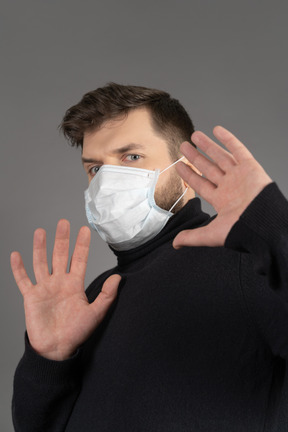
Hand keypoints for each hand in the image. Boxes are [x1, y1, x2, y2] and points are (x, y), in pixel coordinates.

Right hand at [11, 220, 120, 360]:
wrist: (57, 349)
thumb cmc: (77, 333)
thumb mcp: (96, 313)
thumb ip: (107, 295)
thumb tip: (118, 278)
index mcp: (75, 285)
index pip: (79, 259)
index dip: (82, 245)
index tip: (85, 229)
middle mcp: (59, 282)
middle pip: (60, 255)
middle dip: (62, 239)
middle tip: (63, 222)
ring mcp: (44, 288)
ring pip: (41, 262)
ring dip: (40, 247)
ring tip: (41, 231)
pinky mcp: (31, 297)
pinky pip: (23, 280)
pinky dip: (18, 268)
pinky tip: (16, 255)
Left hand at [173, 126, 272, 248]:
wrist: (263, 223)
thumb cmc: (241, 230)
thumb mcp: (211, 234)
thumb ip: (192, 236)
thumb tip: (175, 244)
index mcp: (221, 200)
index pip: (201, 184)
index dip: (189, 174)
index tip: (178, 165)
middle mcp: (229, 186)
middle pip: (208, 168)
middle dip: (195, 157)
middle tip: (183, 146)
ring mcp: (240, 176)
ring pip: (221, 157)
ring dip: (208, 146)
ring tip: (195, 135)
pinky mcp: (251, 167)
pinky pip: (239, 150)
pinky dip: (229, 139)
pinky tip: (217, 130)